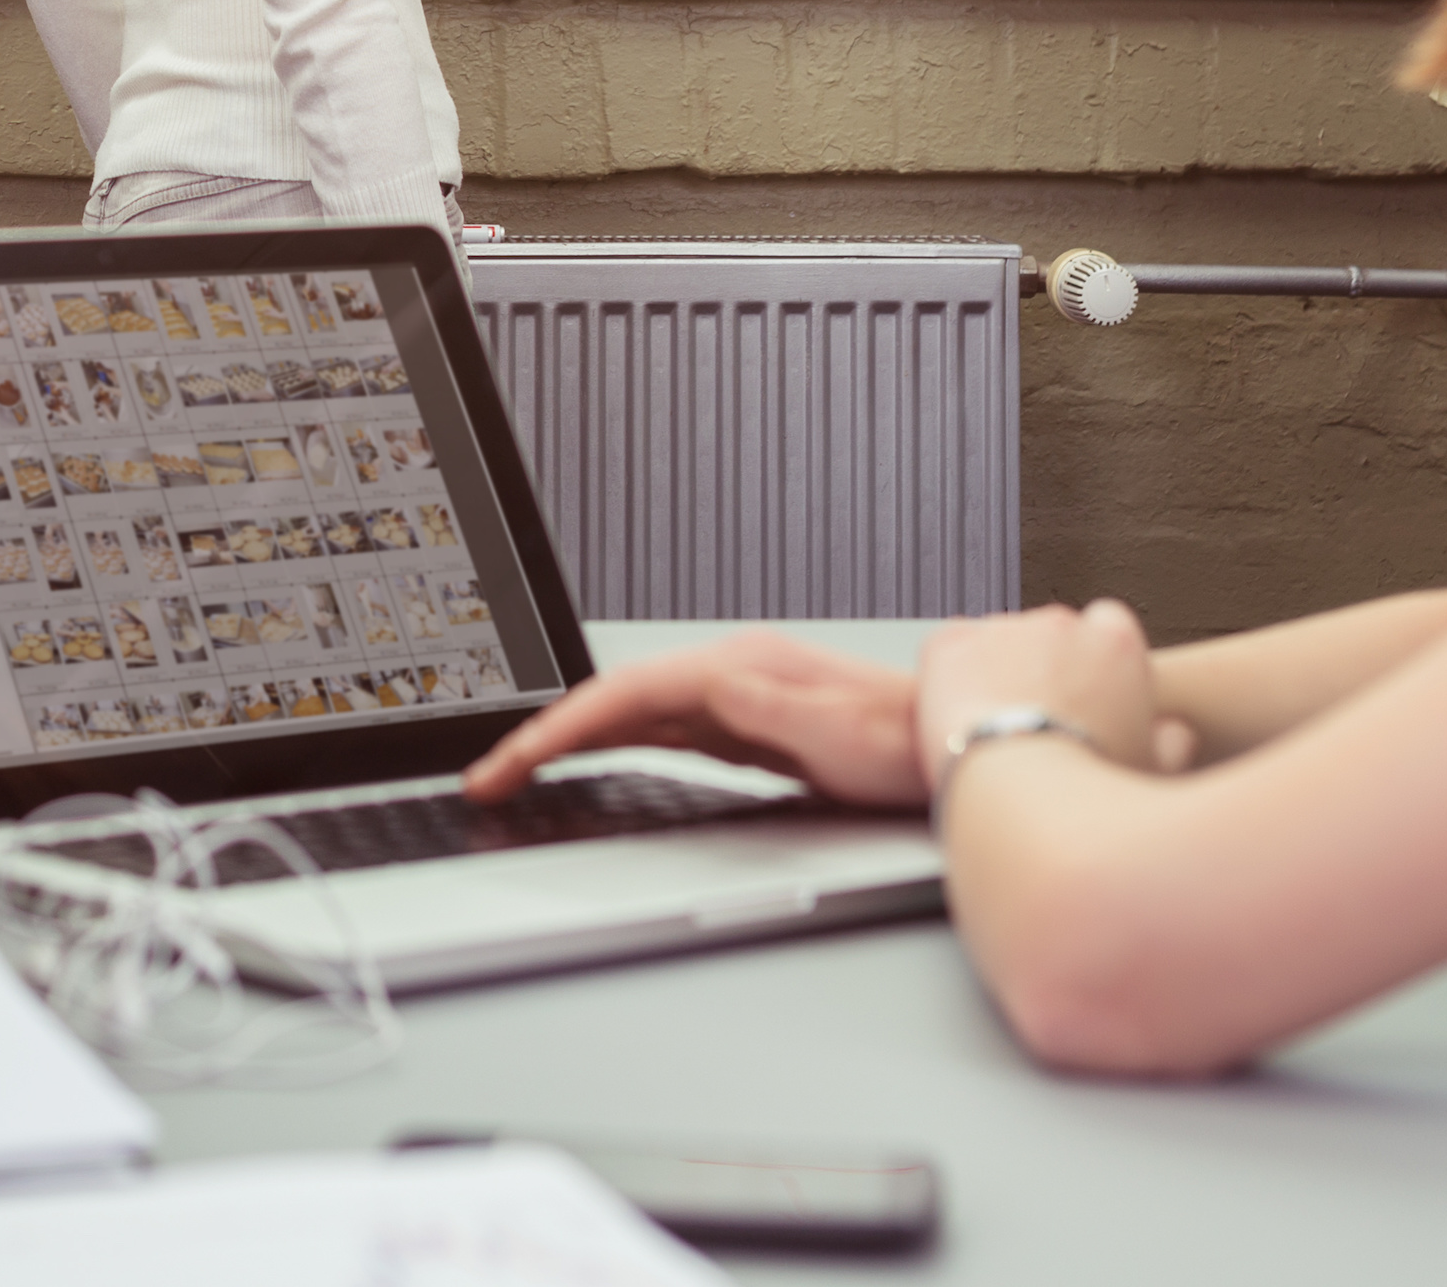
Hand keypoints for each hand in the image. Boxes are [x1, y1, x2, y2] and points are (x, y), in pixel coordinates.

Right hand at [461, 631, 925, 809]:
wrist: (958, 744)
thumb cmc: (900, 740)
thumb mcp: (815, 722)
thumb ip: (745, 703)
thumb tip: (681, 688)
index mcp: (732, 669)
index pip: (618, 699)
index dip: (554, 732)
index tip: (506, 766)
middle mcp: (728, 677)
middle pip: (613, 706)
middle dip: (544, 737)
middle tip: (488, 777)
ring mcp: (736, 702)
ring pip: (631, 718)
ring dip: (573, 742)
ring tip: (520, 770)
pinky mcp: (747, 729)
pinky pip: (660, 734)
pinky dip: (614, 746)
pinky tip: (599, 761)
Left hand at [914, 603, 1194, 785]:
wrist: (1022, 800)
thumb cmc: (1091, 796)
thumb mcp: (1151, 772)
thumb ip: (1169, 742)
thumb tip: (1178, 735)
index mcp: (1118, 645)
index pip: (1107, 632)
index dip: (1089, 671)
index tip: (1080, 705)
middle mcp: (1061, 623)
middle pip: (1047, 638)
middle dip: (1040, 672)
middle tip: (1032, 728)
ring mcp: (1001, 628)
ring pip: (995, 645)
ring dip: (993, 677)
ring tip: (992, 735)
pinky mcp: (950, 642)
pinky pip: (947, 653)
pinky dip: (947, 682)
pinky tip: (957, 723)